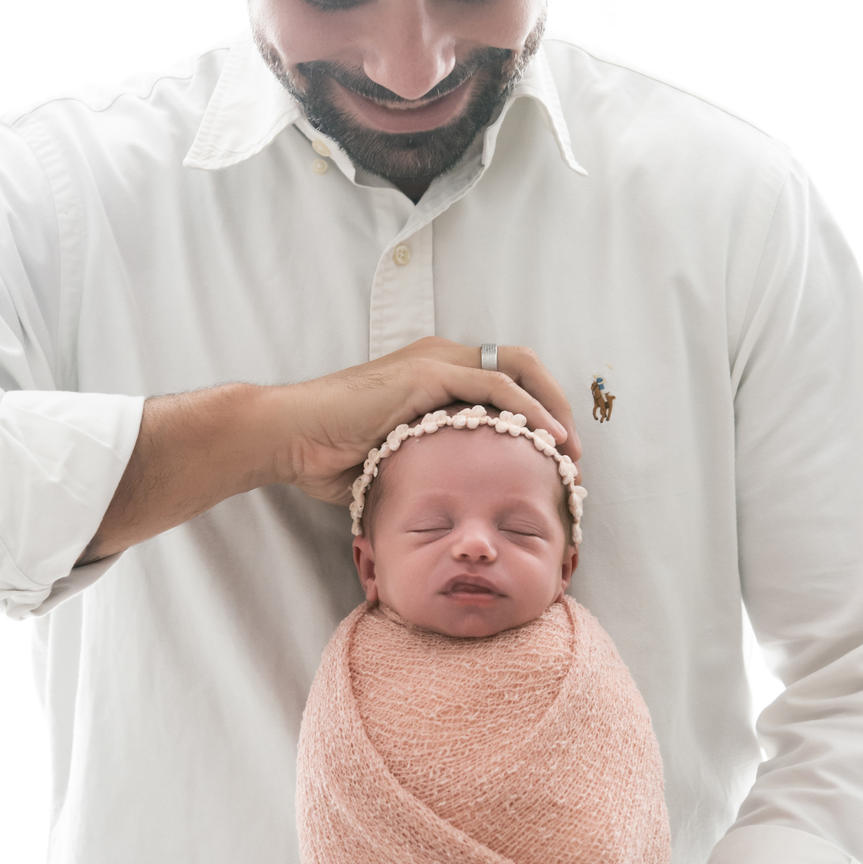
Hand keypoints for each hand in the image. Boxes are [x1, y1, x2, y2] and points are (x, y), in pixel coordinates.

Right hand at [276, 336, 582, 504]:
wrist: (289, 436)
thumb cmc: (327, 454)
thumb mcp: (394, 461)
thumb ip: (426, 464)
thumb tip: (452, 504)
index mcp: (434, 375)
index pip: (504, 383)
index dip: (536, 414)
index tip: (555, 458)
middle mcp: (440, 359)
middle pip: (522, 367)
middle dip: (556, 407)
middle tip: (573, 455)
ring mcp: (434, 361)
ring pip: (518, 370)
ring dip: (552, 410)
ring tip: (571, 452)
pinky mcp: (428, 374)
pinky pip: (495, 386)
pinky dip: (529, 409)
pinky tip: (550, 439)